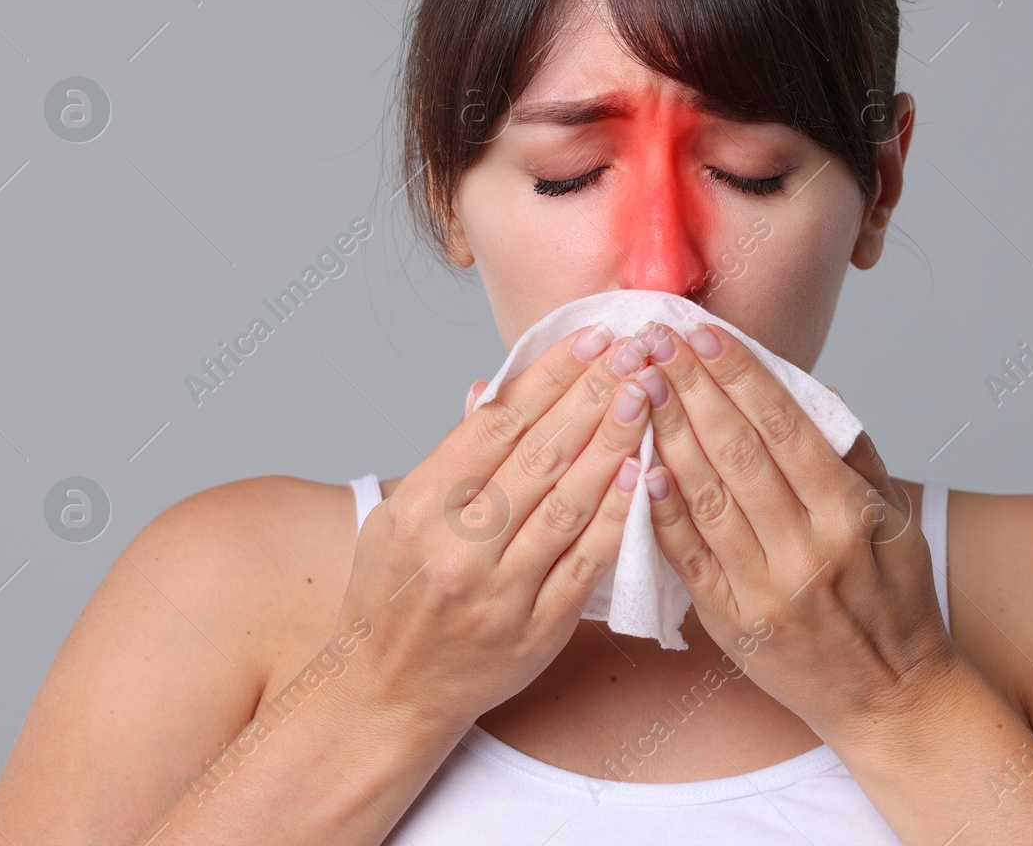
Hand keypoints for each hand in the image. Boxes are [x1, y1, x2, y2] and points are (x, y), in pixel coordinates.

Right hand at [327, 325, 658, 736]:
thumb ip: (450, 457)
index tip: (591, 337)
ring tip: (645, 397)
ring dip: (612, 445)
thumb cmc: (392, 598)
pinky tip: (644, 477)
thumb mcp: (398, 518)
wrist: (387, 694)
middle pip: (537, 454)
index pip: (495, 424)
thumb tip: (489, 389)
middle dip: (592, 395)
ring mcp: (499, 591)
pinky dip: (614, 518)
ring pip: (566, 504)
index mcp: (420, 507)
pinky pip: (584, 564)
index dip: (548, 375)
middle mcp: (457, 546)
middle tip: (635, 352)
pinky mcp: (536, 630)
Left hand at [633, 320, 958, 744]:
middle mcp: (806, 548)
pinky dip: (662, 510)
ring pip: (706, 495)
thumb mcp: (898, 523)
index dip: (741, 375)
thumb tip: (819, 391)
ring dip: (666, 433)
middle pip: (737, 451)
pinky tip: (638, 466)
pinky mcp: (731, 622)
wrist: (891, 702)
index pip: (785, 427)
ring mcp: (764, 588)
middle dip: (692, 388)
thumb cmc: (896, 605)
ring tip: (638, 383)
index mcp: (849, 514)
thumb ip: (856, 456)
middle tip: (654, 340)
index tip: (705, 333)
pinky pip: (687, 556)